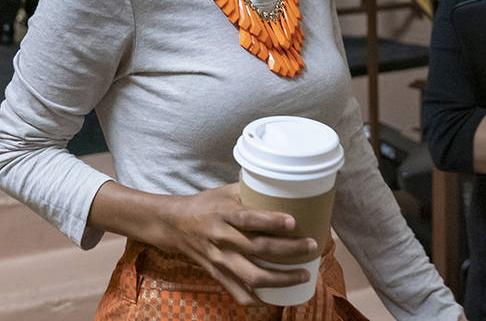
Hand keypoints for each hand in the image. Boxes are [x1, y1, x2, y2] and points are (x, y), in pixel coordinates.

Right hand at [151, 183, 317, 305]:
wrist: (174, 225)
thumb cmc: (205, 205)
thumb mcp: (225, 191)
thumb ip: (250, 190)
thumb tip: (283, 186)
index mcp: (224, 214)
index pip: (249, 219)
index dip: (272, 221)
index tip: (293, 222)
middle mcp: (222, 238)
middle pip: (258, 249)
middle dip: (288, 250)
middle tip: (311, 246)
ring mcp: (220, 260)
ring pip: (253, 276)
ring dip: (281, 278)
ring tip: (303, 275)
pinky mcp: (218, 274)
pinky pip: (239, 293)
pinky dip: (258, 299)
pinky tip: (277, 297)